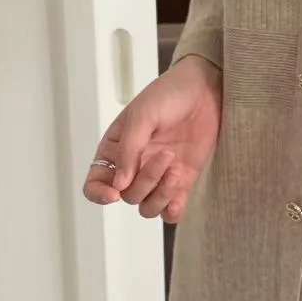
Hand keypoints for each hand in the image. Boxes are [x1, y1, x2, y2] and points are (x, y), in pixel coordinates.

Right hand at [82, 54, 221, 223]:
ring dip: (161, 195)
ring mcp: (158, 176)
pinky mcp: (182, 181)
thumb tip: (119, 184)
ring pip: (148, 207)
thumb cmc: (168, 95)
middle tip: (166, 154)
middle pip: (128, 195)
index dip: (99, 193)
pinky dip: (173, 210)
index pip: (95, 183)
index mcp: (114, 150)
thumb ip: (129, 150)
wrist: (206, 89)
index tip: (114, 193)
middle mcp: (133, 167)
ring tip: (176, 170)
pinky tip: (179, 200)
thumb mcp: (143, 115)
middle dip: (147, 180)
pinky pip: (171, 210)